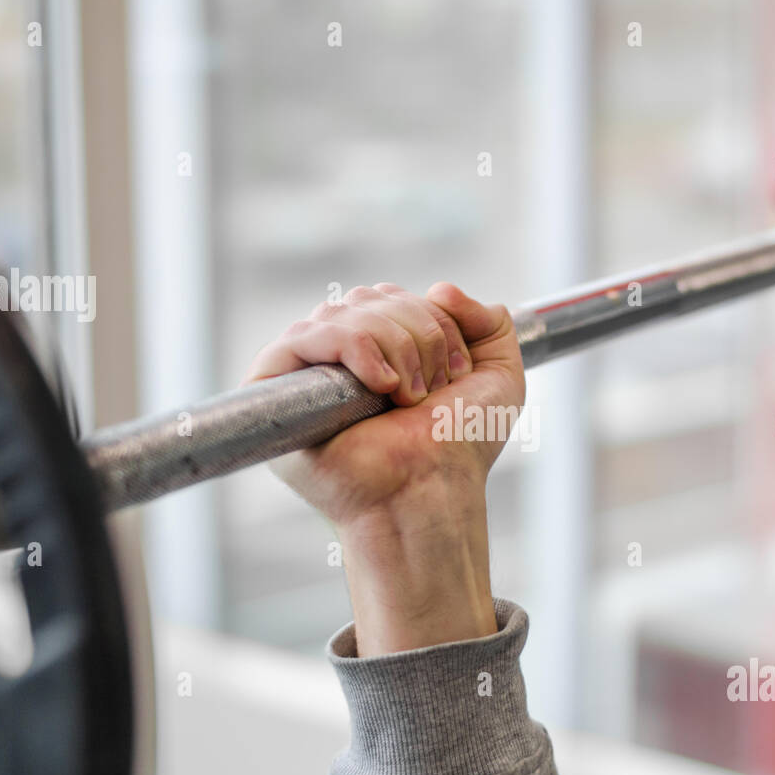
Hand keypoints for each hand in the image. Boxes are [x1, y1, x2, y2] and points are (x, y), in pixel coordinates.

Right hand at [243, 282, 523, 654]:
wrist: (435, 487)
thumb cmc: (460, 445)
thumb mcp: (500, 373)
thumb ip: (489, 319)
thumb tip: (439, 287)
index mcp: (379, 350)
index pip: (391, 296)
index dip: (432, 320)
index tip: (458, 375)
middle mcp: (339, 358)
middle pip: (370, 298)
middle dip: (419, 334)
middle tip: (433, 389)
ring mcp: (306, 372)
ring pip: (344, 312)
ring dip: (395, 346)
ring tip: (409, 396)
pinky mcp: (274, 388)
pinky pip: (302, 335)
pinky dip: (354, 347)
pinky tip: (382, 386)